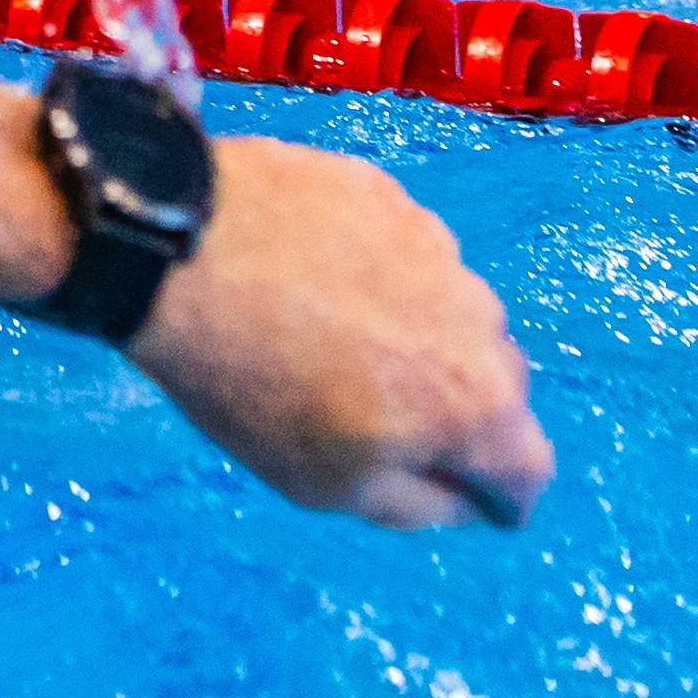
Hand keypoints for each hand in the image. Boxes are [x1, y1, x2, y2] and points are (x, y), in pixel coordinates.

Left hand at [127, 135, 556, 531]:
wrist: (170, 249)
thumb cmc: (247, 382)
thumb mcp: (332, 485)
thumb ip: (422, 505)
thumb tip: (467, 499)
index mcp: (477, 405)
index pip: (527, 469)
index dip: (500, 496)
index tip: (476, 501)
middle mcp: (480, 318)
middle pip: (495, 387)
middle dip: (456, 413)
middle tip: (380, 417)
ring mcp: (434, 243)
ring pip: (449, 311)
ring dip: (414, 334)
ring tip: (328, 339)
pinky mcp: (385, 193)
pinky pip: (402, 251)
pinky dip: (374, 273)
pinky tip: (308, 279)